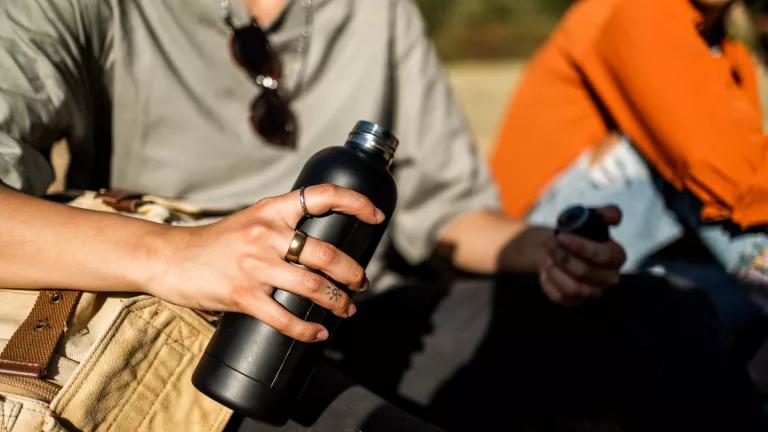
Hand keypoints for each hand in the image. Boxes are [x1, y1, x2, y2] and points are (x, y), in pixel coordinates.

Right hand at [145, 184, 383, 341]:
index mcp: (272, 210)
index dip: (355, 203)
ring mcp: (254, 265)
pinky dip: (307, 330)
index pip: (321, 196)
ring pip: (312, 287)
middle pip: (326, 254)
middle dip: (353, 273)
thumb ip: (283, 224)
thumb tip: (323, 241)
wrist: (171, 258)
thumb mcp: (252, 220)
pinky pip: (284, 317)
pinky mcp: (242, 295)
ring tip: (347, 309)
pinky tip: (319, 333)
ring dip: (338, 302)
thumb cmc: (217, 242)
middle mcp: (266, 234)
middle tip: (361, 283)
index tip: (376, 216)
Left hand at [538, 206, 625, 305]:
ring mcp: (593, 291)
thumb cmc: (578, 232)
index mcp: (616, 256)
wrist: (560, 247)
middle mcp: (609, 277)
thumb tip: (612, 215)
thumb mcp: (591, 217)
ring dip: (555, 269)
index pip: (602, 256)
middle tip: (548, 242)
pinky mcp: (576, 301)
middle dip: (562, 256)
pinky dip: (549, 282)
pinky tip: (546, 269)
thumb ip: (606, 212)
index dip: (580, 247)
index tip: (561, 236)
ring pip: (572, 287)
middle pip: (583, 271)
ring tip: (547, 254)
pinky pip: (560, 297)